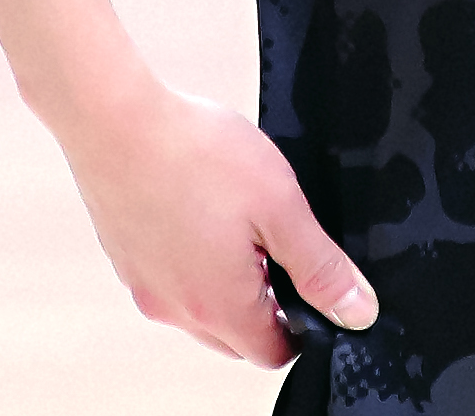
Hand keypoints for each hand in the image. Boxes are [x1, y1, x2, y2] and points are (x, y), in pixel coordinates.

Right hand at [55, 76, 377, 365]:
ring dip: (228, 282)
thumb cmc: (198, 156)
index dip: (302, 327)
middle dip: (266, 306)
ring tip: (241, 220)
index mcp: (220, 307)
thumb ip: (320, 266)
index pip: (271, 353)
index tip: (313, 284)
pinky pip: (169, 277)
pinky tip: (201, 206)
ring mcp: (145, 286)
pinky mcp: (125, 258)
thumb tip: (358, 313)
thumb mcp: (280, 206)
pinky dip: (192, 259)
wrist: (116, 121)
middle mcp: (177, 310)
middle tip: (280, 247)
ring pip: (199, 306)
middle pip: (234, 336)